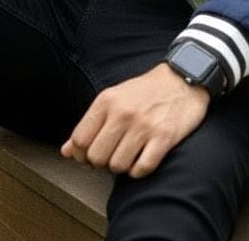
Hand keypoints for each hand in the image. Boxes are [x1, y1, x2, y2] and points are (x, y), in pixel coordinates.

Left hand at [60, 61, 209, 177]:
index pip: (80, 140)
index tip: (90, 155)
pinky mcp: (164, 138)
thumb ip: (89, 125)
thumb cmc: (145, 91)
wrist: (182, 78)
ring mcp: (143, 126)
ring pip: (118, 166)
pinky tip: (143, 158)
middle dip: (101, 163)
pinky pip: (142, 169)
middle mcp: (123, 113)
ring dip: (122, 166)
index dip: (81, 155)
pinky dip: (140, 170)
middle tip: (112, 154)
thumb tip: (66, 151)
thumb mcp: (113, 98)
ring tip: (129, 154)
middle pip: (96, 157)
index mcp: (107, 101)